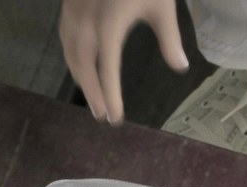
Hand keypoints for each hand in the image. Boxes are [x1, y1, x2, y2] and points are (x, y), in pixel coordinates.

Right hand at [59, 0, 189, 125]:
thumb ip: (169, 38)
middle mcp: (86, 22)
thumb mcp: (162, 6)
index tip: (115, 117)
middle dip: (93, 93)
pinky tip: (80, 67)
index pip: (107, 69)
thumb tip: (181, 67)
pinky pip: (66, 39)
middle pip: (84, 67)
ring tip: (94, 98)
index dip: (110, 96)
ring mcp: (73, 13)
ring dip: (81, 78)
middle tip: (103, 116)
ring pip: (71, 54)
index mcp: (109, 24)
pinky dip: (72, 58)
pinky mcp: (69, 6)